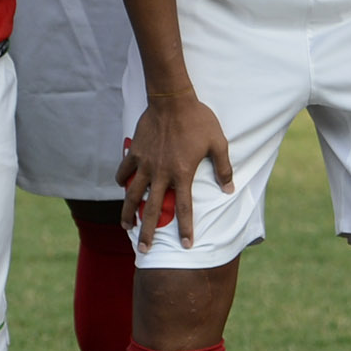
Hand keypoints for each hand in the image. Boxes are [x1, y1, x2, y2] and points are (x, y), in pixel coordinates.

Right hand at [120, 93, 232, 251]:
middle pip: (152, 210)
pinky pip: (124, 172)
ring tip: (125, 227)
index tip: (186, 245)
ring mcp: (145, 164)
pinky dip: (121, 181)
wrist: (172, 100)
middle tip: (144, 250)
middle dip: (148, 233)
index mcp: (182, 174)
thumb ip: (224, 168)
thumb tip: (229, 190)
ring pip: (131, 195)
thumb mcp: (218, 143)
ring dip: (127, 213)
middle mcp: (161, 173)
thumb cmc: (199, 120)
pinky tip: (122, 188)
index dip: (185, 229)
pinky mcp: (134, 152)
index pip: (184, 209)